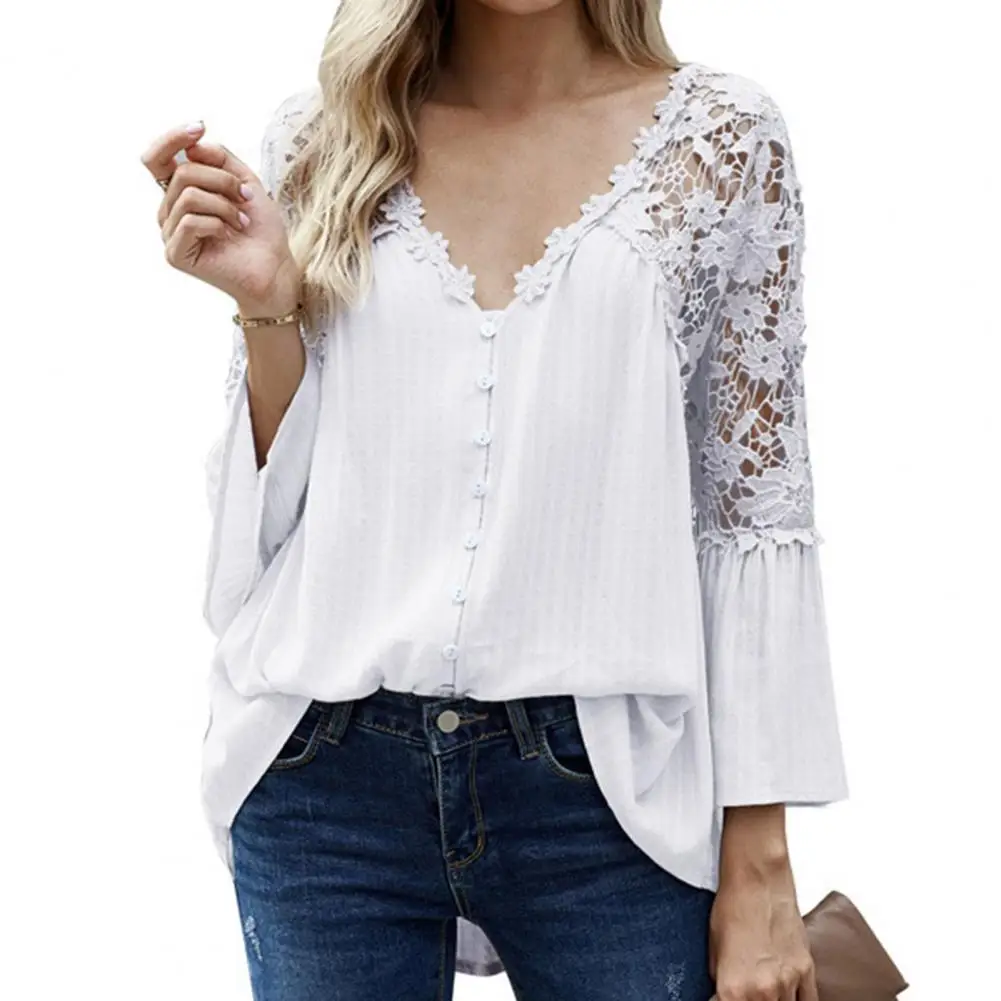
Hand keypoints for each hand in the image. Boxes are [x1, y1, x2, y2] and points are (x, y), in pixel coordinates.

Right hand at [140, 121, 301, 310]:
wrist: (275, 268)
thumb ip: (219, 158)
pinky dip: (218, 223)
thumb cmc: (260, 229)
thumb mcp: (245, 181)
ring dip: (225, 204)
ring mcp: (170, 233)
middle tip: (247, 197)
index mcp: (180, 192)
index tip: (199, 126)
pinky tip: (231, 234)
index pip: (158, 158)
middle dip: (222, 179)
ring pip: (188, 195)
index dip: (173, 138)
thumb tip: (191, 146)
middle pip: (182, 173)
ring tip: (242, 221)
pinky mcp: (176, 254)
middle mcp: (169, 211)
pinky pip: (191, 221)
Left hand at [709, 807, 816, 1000]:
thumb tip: (722, 996)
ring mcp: (788, 983)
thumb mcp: (713, 951)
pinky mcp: (807, 972)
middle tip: (746, 992)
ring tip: (764, 990)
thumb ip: (721, 984)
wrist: (757, 880)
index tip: (725, 998)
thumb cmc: (731, 908)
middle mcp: (763, 992)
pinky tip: (786, 995)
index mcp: (733, 989)